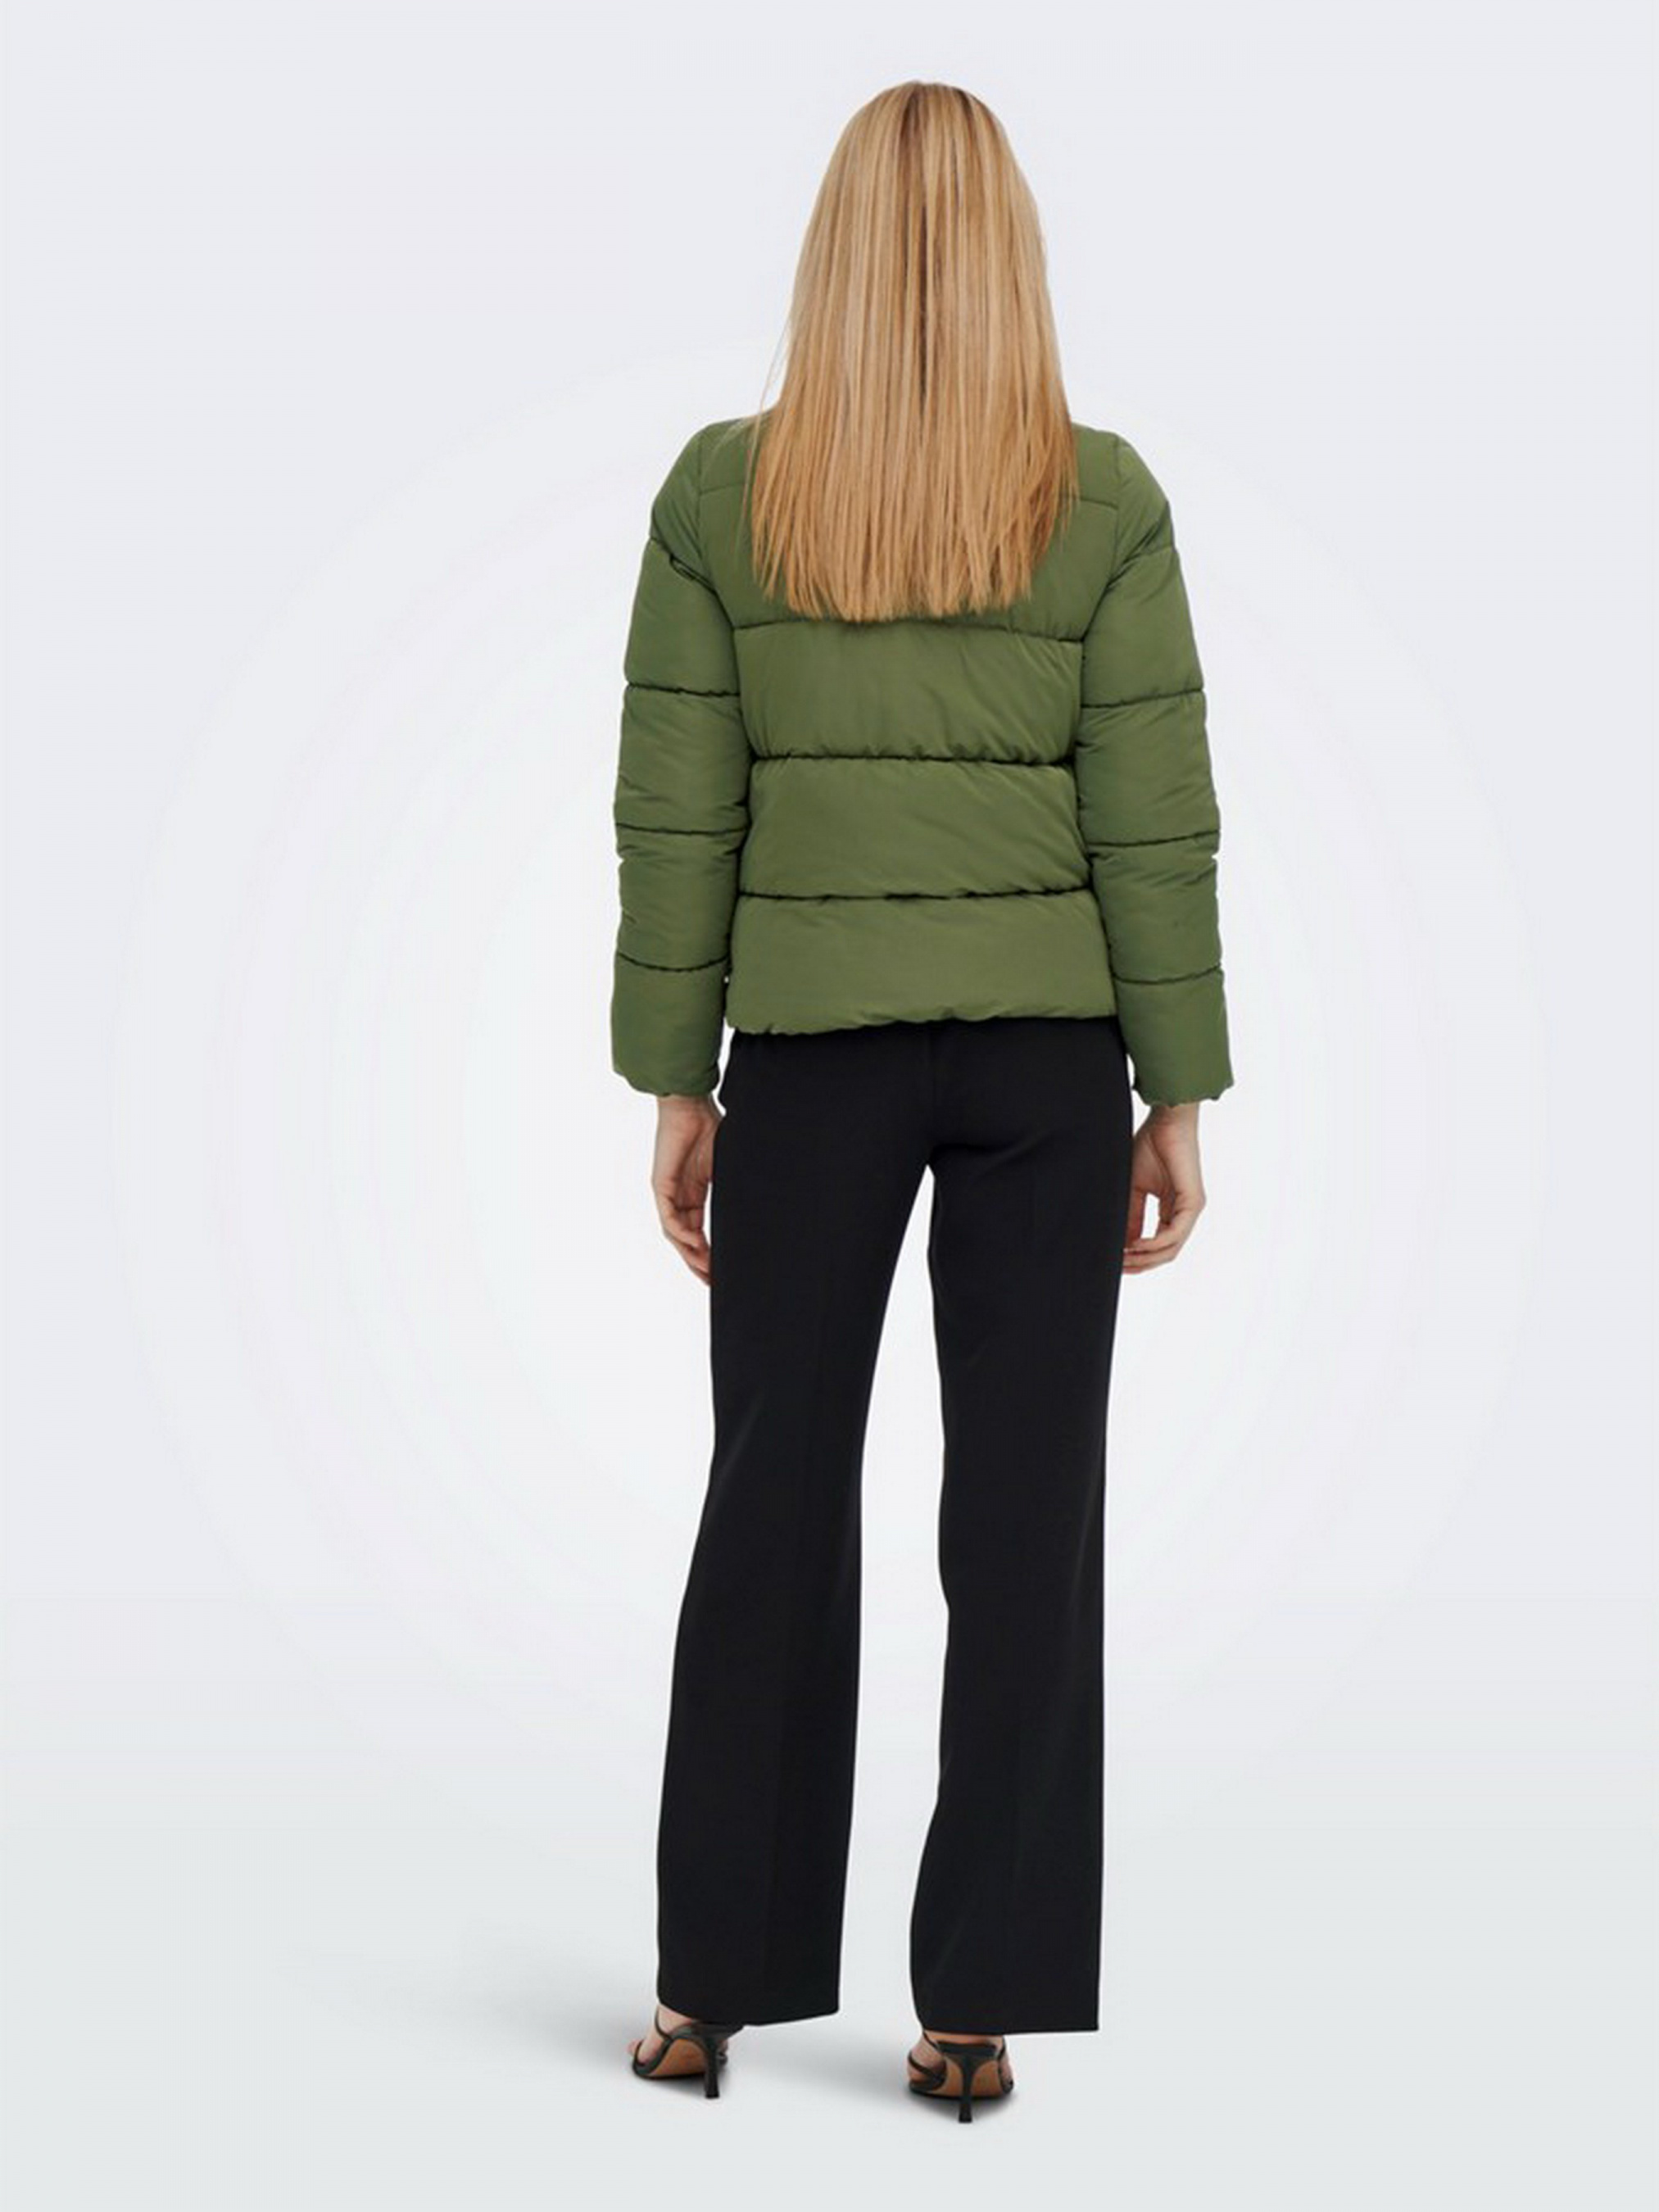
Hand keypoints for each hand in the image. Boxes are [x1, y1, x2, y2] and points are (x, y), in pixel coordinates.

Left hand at [651, 1093, 721, 1284]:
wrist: (691, 1107)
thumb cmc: (709, 1128)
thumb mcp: (726, 1166)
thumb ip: (733, 1186)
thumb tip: (761, 1201)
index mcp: (693, 1194)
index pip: (698, 1232)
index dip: (708, 1253)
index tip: (721, 1272)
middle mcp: (679, 1198)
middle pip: (685, 1240)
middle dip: (698, 1262)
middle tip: (712, 1281)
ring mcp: (669, 1193)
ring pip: (675, 1234)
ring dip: (689, 1254)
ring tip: (705, 1270)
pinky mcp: (661, 1186)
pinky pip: (668, 1218)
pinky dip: (681, 1233)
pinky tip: (694, 1243)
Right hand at [1124, 1102, 1205, 1272]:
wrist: (1165, 1122)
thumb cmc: (1151, 1147)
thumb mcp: (1134, 1188)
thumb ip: (1132, 1216)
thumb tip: (1123, 1243)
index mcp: (1172, 1210)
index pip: (1158, 1245)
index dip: (1137, 1258)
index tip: (1115, 1262)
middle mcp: (1184, 1214)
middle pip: (1165, 1253)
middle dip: (1141, 1264)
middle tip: (1117, 1267)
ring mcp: (1191, 1210)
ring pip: (1171, 1249)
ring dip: (1146, 1258)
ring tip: (1124, 1259)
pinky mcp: (1193, 1203)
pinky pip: (1175, 1234)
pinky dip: (1154, 1243)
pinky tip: (1136, 1245)